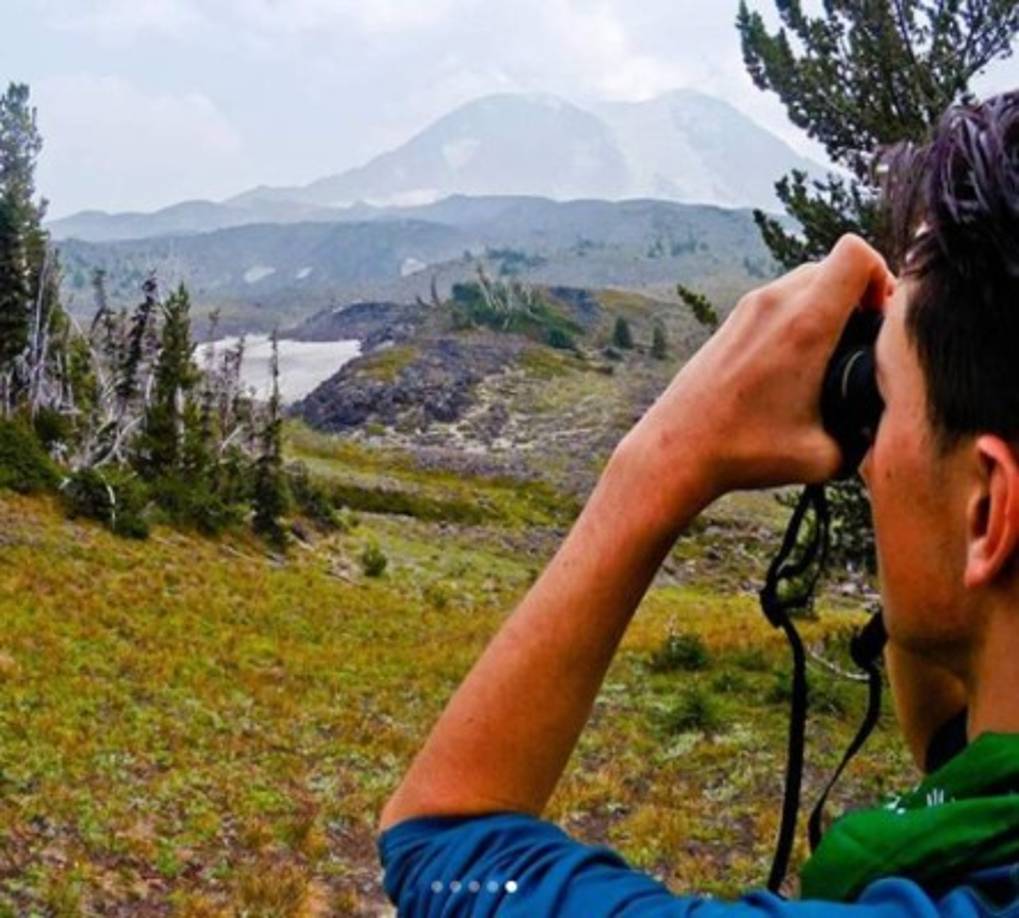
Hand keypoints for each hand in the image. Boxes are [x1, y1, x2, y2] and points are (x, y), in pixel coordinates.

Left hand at [618, 234, 894, 516]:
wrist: (676, 451)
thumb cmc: (744, 452)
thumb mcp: (823, 457)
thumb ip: (865, 439)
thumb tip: (884, 434)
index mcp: (804, 325)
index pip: (855, 254)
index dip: (882, 273)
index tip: (883, 316)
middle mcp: (774, 305)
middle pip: (832, 265)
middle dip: (858, 293)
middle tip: (865, 336)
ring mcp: (747, 310)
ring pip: (803, 281)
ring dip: (826, 304)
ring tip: (834, 349)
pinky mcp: (730, 323)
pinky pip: (776, 301)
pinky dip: (796, 317)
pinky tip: (798, 361)